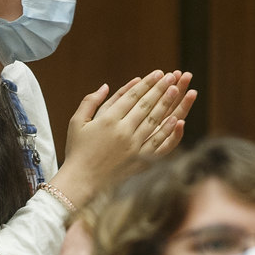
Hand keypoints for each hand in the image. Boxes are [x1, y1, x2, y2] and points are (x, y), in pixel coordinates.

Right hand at [57, 72, 191, 203]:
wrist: (81, 180)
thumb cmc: (77, 150)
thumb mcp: (76, 122)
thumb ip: (90, 102)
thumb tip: (105, 86)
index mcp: (107, 120)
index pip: (132, 97)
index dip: (146, 84)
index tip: (157, 73)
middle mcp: (123, 131)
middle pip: (146, 105)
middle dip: (160, 89)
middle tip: (171, 77)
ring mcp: (133, 146)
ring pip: (154, 121)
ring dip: (167, 104)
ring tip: (176, 90)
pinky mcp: (140, 161)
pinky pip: (158, 144)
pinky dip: (168, 131)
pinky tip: (177, 119)